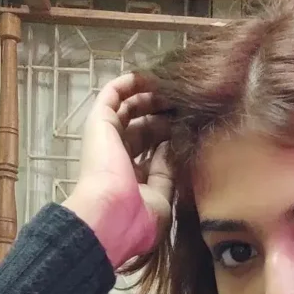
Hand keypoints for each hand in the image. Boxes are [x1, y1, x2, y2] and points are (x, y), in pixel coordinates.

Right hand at [63, 72, 173, 268]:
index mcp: (132, 179)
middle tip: (188, 103)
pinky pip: (112, 95)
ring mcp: (107, 139)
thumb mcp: (162, 198)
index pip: (153, 151)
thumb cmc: (138, 217)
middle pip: (143, 127)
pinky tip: (148, 75)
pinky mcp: (100, 123)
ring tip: (173, 86)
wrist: (111, 216)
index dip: (172, 136)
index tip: (194, 125)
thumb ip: (167, 172)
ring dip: (149, 96)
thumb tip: (172, 147)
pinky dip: (127, 83)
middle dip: (164, 114)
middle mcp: (118, 158)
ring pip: (128, 108)